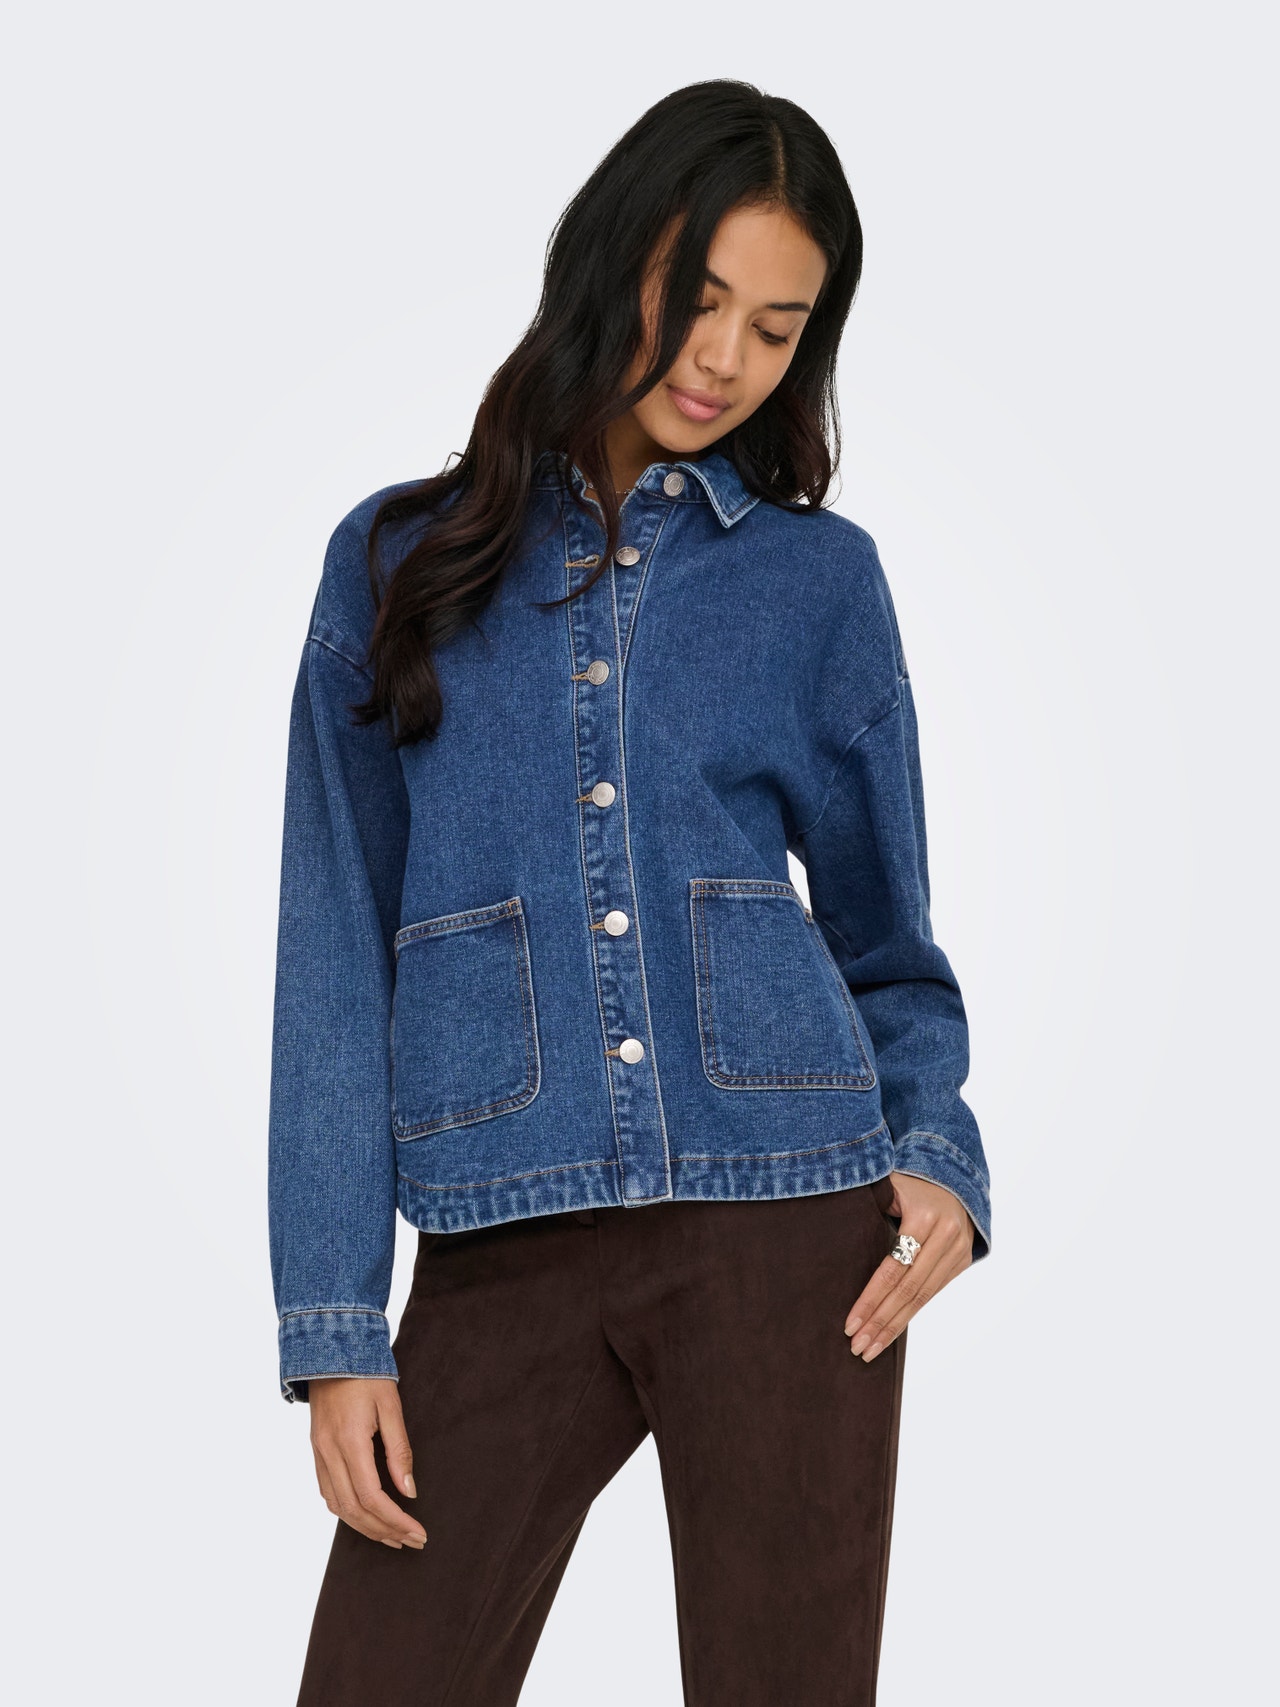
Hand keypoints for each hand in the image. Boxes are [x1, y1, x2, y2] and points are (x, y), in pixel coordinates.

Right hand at [308, 1377, 426, 1548]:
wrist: (331, 1350)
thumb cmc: (366, 1374)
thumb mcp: (391, 1406)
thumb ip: (400, 1450)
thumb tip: (409, 1490)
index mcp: (349, 1441)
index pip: (371, 1497)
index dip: (395, 1520)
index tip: (417, 1532)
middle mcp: (328, 1453)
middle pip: (353, 1509)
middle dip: (384, 1531)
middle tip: (412, 1541)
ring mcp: (318, 1453)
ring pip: (337, 1506)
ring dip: (365, 1527)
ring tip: (393, 1537)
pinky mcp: (316, 1451)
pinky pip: (328, 1492)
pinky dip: (347, 1511)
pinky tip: (365, 1516)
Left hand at [844, 1173, 973, 1361]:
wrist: (953, 1173)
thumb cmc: (907, 1180)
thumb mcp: (887, 1184)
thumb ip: (867, 1206)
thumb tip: (833, 1237)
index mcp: (924, 1216)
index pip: (892, 1269)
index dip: (871, 1299)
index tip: (850, 1324)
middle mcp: (946, 1235)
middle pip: (909, 1290)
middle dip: (881, 1322)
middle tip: (858, 1348)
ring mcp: (958, 1249)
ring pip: (923, 1297)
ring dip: (894, 1327)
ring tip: (870, 1349)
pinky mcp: (963, 1260)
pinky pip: (933, 1292)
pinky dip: (910, 1313)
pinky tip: (891, 1330)